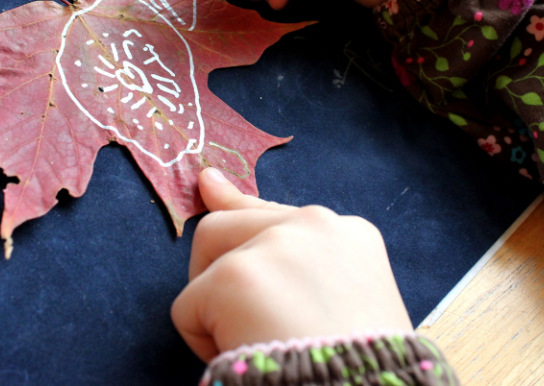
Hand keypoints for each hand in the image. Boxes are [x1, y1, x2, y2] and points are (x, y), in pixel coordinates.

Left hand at [171, 168, 411, 362]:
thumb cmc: (356, 362)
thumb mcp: (343, 298)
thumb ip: (293, 252)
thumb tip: (209, 180)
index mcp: (350, 236)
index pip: (276, 214)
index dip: (239, 209)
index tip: (210, 185)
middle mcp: (316, 225)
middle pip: (231, 222)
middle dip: (219, 265)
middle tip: (238, 317)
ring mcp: (277, 244)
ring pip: (207, 252)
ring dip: (213, 301)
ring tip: (248, 340)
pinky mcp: (237, 276)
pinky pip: (187, 306)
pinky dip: (200, 338)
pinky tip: (239, 355)